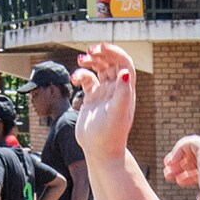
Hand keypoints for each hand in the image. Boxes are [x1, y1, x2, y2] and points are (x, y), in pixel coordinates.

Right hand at [70, 43, 136, 163]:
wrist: (100, 152)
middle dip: (101, 54)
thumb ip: (122, 93)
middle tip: (89, 50)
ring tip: (81, 59)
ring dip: (90, 61)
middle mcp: (116, 90)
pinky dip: (80, 75)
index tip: (101, 47)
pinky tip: (74, 80)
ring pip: (99, 69)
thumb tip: (124, 72)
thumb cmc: (110, 135)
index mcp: (125, 90)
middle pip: (111, 63)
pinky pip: (87, 81)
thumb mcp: (117, 113)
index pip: (123, 63)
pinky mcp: (92, 99)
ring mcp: (104, 94)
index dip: (114, 52)